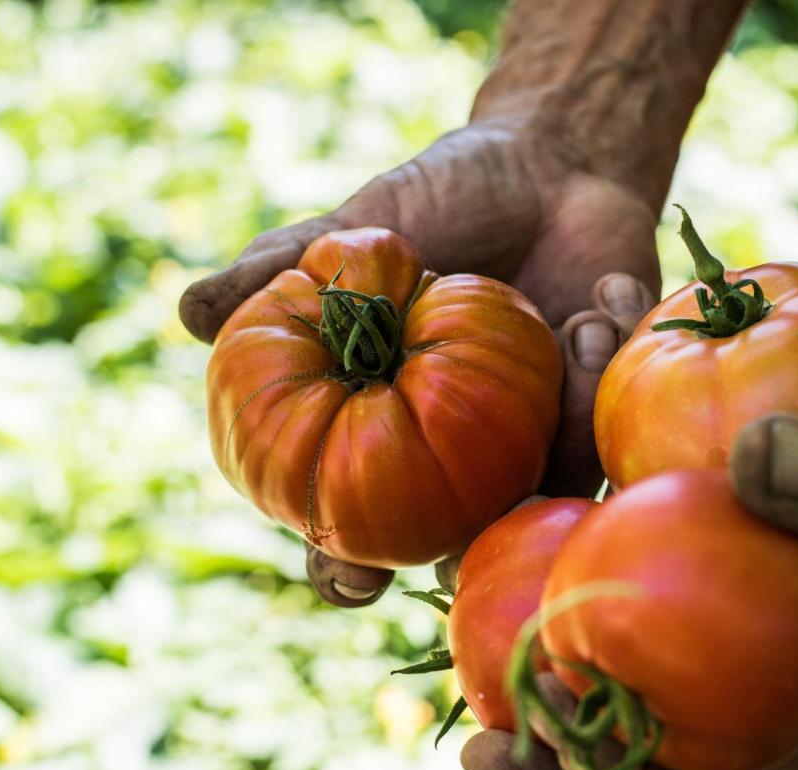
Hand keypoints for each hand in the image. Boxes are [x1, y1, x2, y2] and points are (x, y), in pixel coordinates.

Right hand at [182, 119, 659, 605]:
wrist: (552, 164)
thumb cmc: (444, 201)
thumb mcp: (362, 230)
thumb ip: (283, 270)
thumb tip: (188, 312)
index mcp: (387, 431)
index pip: (352, 525)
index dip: (344, 565)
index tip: (349, 577)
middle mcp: (462, 460)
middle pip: (456, 548)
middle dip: (468, 557)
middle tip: (479, 536)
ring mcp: (536, 447)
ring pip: (544, 497)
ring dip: (563, 418)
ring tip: (572, 318)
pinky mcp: (603, 417)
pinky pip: (610, 435)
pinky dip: (607, 365)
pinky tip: (601, 295)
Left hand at [460, 311, 797, 769]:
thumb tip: (751, 462)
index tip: (511, 747)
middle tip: (478, 739)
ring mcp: (795, 657)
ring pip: (667, 707)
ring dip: (575, 690)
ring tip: (484, 662)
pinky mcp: (772, 601)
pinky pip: (677, 630)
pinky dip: (607, 608)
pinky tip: (544, 562)